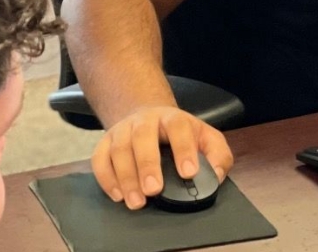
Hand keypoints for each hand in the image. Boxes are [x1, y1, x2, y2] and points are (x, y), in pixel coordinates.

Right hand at [92, 106, 234, 209]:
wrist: (147, 115)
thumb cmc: (179, 134)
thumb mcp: (205, 137)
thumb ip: (217, 155)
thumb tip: (216, 176)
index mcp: (172, 118)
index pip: (179, 128)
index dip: (184, 150)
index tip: (188, 173)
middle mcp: (144, 121)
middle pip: (142, 136)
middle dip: (147, 164)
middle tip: (154, 190)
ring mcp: (123, 131)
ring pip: (119, 149)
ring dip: (126, 177)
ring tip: (137, 201)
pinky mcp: (105, 143)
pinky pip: (99, 159)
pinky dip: (106, 178)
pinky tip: (118, 195)